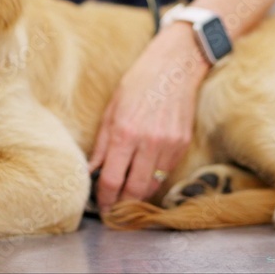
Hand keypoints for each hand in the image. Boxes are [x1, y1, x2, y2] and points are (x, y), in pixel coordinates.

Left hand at [89, 22, 210, 212]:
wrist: (175, 66)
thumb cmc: (139, 82)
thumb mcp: (111, 109)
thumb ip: (102, 144)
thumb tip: (92, 171)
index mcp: (125, 132)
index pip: (112, 180)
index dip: (104, 199)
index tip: (100, 206)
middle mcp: (148, 142)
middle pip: (134, 190)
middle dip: (121, 205)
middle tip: (112, 209)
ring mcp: (169, 145)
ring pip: (152, 185)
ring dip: (138, 195)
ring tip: (126, 196)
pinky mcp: (183, 144)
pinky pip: (165, 172)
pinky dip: (153, 179)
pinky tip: (143, 176)